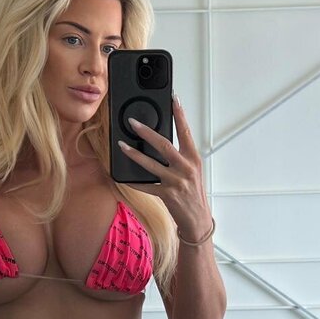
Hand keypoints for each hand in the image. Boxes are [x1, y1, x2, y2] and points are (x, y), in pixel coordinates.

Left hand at [119, 95, 212, 237]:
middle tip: (133, 123)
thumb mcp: (192, 171)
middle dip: (147, 132)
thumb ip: (181, 156)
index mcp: (193, 159)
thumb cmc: (194, 193)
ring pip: (151, 164)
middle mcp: (185, 168)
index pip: (186, 132)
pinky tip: (122, 176)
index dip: (180, 114)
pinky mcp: (166, 194)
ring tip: (122, 146)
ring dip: (134, 154)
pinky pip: (146, 186)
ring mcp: (175, 182)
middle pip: (164, 145)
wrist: (197, 219)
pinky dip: (134, 181)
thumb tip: (162, 142)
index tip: (173, 99)